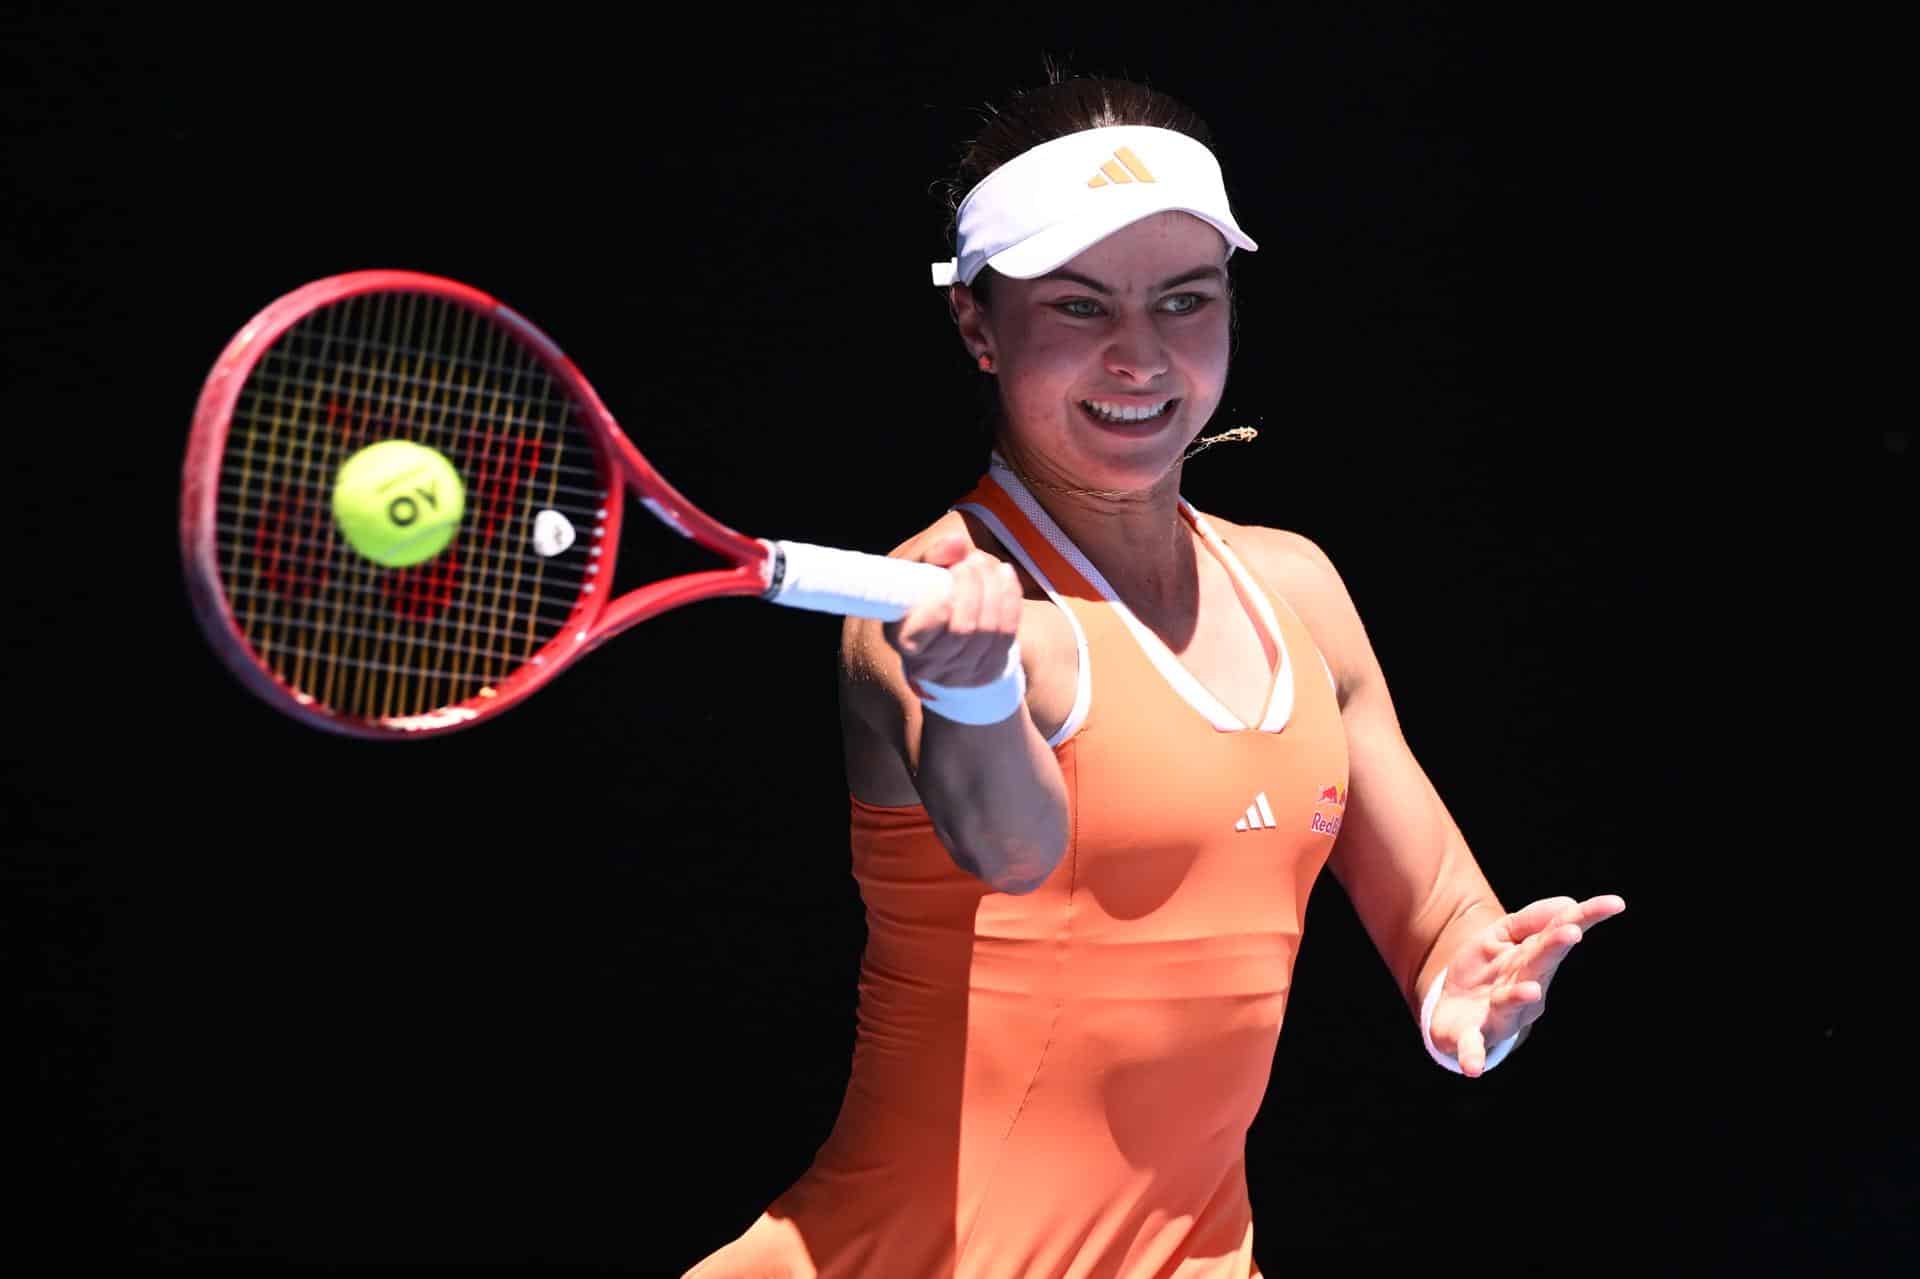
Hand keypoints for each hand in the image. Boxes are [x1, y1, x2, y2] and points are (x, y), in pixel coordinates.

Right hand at [883, 532, 1022, 695]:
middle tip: (975, 560)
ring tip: (988, 564)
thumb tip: (956, 541)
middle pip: (963, 629)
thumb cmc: (924, 596)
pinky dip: (1010, 600)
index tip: (955, 570)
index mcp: (901, 639)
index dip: (943, 602)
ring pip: (989, 631)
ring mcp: (959, 674)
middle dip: (975, 587)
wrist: (941, 633)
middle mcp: (928, 665)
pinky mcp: (986, 671)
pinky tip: (1006, 576)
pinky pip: (1007, 635)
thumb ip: (932, 555)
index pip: (923, 630)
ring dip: (995, 589)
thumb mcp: (918, 572)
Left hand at [1428, 894, 1624, 1075]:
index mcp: (1531, 960)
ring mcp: (1500, 1014)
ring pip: (1512, 1004)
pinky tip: (1474, 1068)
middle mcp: (1524, 988)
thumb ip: (1528, 921)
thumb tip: (1568, 902)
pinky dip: (1474, 1055)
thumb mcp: (1499, 938)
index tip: (1615, 903)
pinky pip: (1474, 1047)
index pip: (1561, 933)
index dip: (1586, 917)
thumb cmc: (1486, 974)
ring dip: (1520, 997)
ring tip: (1529, 989)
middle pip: (1540, 965)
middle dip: (1554, 948)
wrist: (1450, 1014)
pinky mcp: (1471, 1036)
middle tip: (1570, 932)